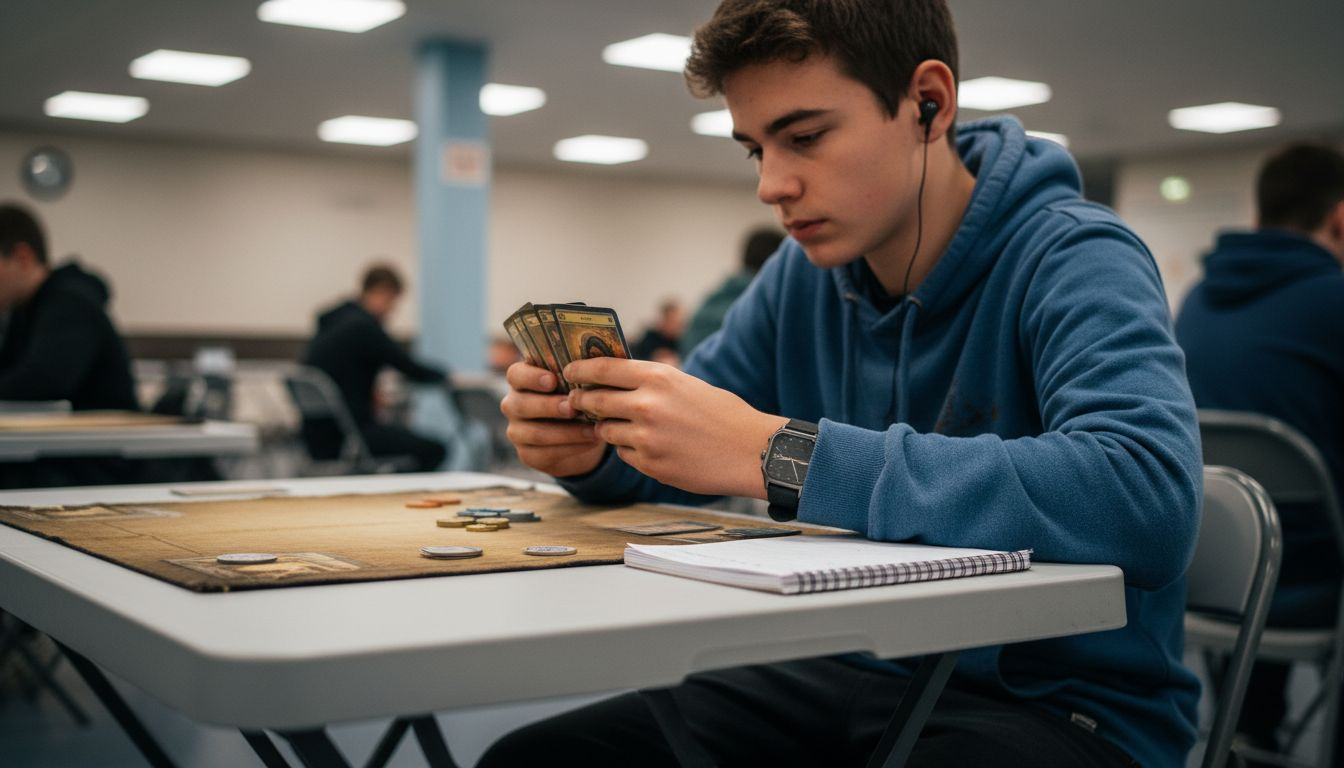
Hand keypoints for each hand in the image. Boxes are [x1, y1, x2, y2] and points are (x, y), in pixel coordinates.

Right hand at [500, 362, 605, 476]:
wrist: (579, 433)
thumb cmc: (578, 397)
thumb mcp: (578, 382)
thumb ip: (581, 372)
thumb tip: (601, 361)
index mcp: (522, 380)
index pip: (516, 374)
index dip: (531, 377)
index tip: (553, 380)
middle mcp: (513, 404)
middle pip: (520, 404)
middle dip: (548, 406)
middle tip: (573, 407)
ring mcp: (517, 431)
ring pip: (534, 433)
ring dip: (565, 432)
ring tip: (591, 429)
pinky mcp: (527, 454)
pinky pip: (545, 454)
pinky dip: (571, 448)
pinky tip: (590, 442)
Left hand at [564, 357, 785, 497]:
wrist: (751, 451)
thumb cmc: (723, 414)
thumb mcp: (686, 384)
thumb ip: (650, 382)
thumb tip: (615, 379)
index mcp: (657, 377)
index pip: (603, 368)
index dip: (579, 370)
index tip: (568, 372)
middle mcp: (646, 405)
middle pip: (594, 400)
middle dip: (581, 401)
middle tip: (577, 401)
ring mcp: (646, 438)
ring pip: (605, 431)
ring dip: (608, 428)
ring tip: (626, 426)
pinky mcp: (650, 464)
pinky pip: (624, 454)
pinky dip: (630, 450)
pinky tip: (651, 447)